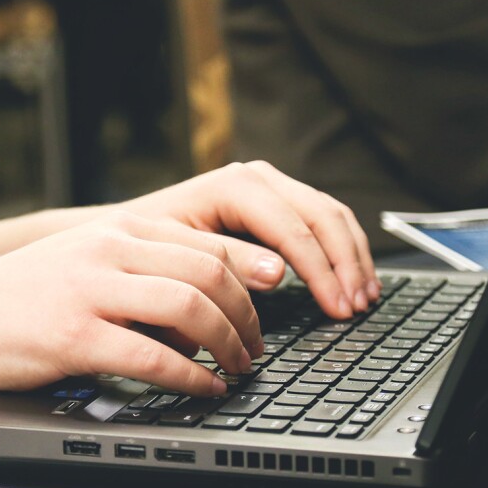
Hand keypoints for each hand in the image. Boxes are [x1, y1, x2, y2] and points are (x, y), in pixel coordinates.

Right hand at [0, 212, 262, 396]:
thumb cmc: (18, 302)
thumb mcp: (82, 263)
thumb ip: (138, 271)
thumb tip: (205, 304)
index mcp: (115, 230)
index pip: (205, 243)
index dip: (250, 276)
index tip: (271, 303)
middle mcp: (107, 249)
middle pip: (208, 272)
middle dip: (247, 315)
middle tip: (256, 348)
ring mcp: (89, 290)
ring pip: (189, 307)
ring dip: (227, 343)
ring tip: (238, 368)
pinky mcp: (74, 336)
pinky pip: (153, 356)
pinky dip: (190, 376)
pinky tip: (203, 388)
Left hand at [118, 162, 378, 318]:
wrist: (123, 234)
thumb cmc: (144, 249)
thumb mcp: (179, 257)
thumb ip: (227, 263)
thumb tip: (278, 274)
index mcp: (235, 187)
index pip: (294, 229)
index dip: (322, 272)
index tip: (338, 307)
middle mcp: (258, 179)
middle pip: (323, 216)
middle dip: (345, 265)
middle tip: (357, 308)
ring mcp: (270, 187)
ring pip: (331, 216)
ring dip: (353, 258)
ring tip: (364, 298)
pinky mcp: (277, 203)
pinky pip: (324, 221)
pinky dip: (344, 251)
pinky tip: (353, 280)